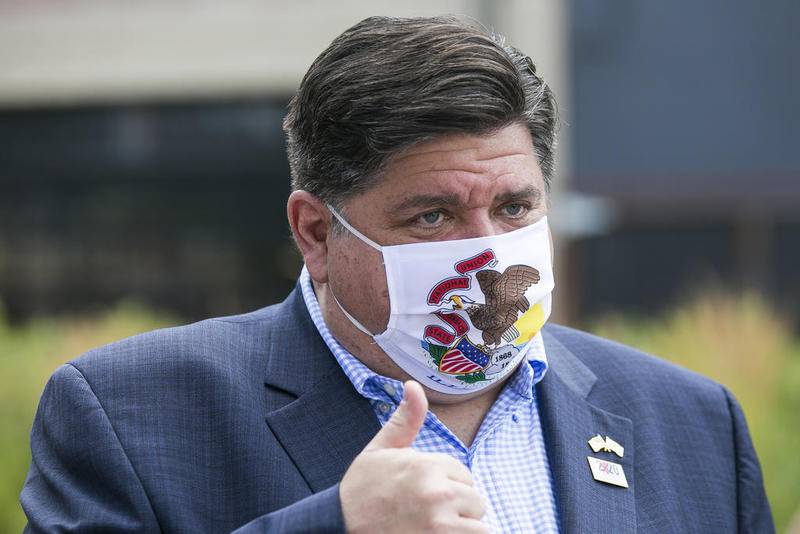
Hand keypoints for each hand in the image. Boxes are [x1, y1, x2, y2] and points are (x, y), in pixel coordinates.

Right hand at [339, 381, 487, 532]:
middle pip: (474, 499)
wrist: (340, 525)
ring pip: (478, 524)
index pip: (463, 475)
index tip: (423, 493)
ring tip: (433, 526)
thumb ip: (406, 420)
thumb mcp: (381, 449)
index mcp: (426, 466)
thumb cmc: (362, 490)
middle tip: (426, 512)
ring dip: (461, 527)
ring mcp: (441, 524)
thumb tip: (414, 385)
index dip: (446, 484)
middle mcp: (437, 493)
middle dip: (456, 507)